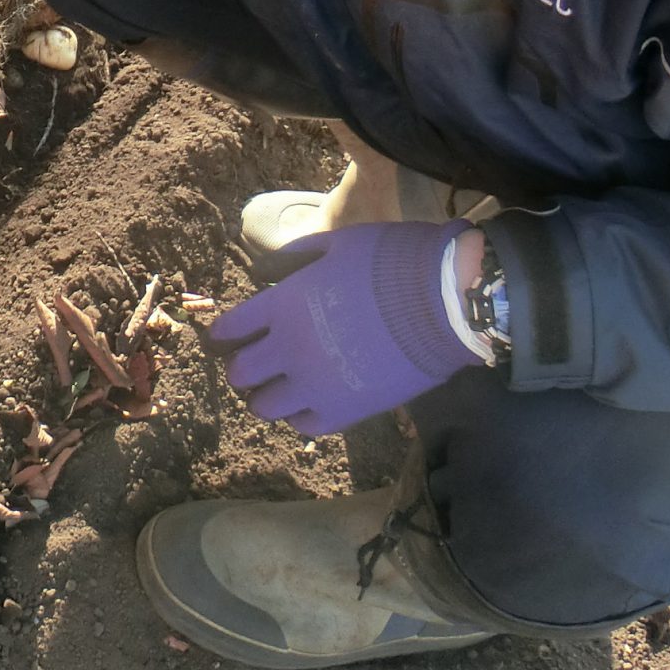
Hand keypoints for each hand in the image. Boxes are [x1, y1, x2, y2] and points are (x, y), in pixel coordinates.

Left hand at [205, 219, 484, 435]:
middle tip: (254, 363)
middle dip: (242, 367)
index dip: (224, 333)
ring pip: (264, 407)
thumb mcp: (336, 244)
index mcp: (282, 306)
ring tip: (278, 388)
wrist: (444, 302)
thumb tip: (266, 274)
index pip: (230, 328)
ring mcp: (315, 385)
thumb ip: (292, 259)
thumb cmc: (391, 262)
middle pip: (240, 373)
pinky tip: (309, 403)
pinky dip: (299, 416)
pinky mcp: (345, 411)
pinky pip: (304, 425)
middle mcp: (289, 349)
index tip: (226, 336)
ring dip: (265, 397)